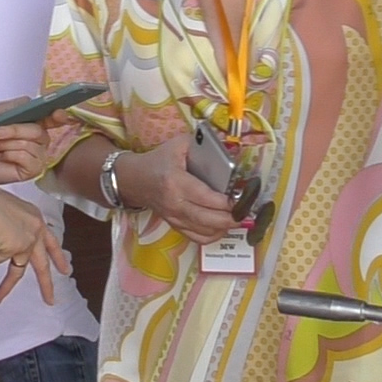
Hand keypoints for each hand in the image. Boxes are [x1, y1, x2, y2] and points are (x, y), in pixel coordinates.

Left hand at [0, 99, 56, 184]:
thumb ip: (14, 105)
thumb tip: (31, 101)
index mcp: (31, 123)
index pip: (53, 118)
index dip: (58, 116)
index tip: (57, 114)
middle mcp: (37, 139)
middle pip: (39, 131)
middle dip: (15, 130)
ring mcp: (37, 155)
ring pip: (31, 145)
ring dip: (7, 144)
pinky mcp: (32, 170)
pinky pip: (28, 159)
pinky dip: (11, 155)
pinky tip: (2, 157)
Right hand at [0, 180, 71, 305]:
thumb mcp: (1, 208)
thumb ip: (7, 222)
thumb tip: (1, 233)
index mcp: (33, 215)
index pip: (49, 240)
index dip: (57, 256)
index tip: (64, 268)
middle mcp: (34, 227)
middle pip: (43, 262)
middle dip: (46, 284)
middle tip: (50, 298)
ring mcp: (27, 239)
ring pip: (19, 270)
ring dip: (6, 286)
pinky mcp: (14, 248)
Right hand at [116, 135, 235, 244]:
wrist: (135, 179)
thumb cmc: (159, 160)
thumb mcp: (178, 144)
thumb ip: (202, 143)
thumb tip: (228, 147)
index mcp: (175, 181)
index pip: (204, 197)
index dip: (224, 202)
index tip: (240, 199)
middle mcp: (174, 203)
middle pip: (206, 219)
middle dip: (230, 219)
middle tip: (245, 212)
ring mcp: (174, 218)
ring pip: (204, 232)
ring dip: (224, 228)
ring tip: (238, 219)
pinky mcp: (175, 225)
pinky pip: (197, 238)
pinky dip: (213, 236)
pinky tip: (223, 227)